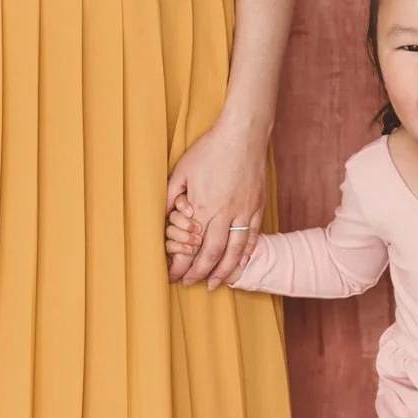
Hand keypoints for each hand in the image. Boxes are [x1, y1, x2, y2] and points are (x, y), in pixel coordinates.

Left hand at [165, 115, 267, 289]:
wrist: (243, 134)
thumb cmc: (210, 149)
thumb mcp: (181, 171)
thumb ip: (170, 196)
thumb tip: (160, 217)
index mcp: (203, 206)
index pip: (191, 246)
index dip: (181, 265)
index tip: (173, 276)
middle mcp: (225, 213)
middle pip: (212, 254)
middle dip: (200, 273)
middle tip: (191, 283)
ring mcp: (244, 211)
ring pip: (235, 251)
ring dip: (224, 271)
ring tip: (216, 283)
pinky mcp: (256, 207)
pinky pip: (252, 237)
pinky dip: (245, 255)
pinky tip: (239, 264)